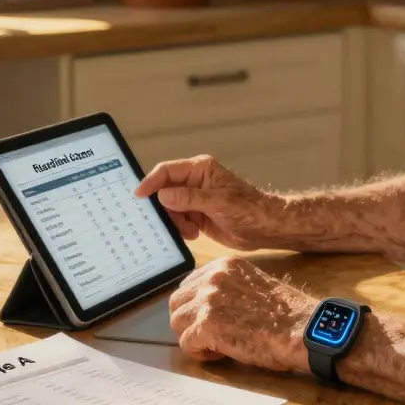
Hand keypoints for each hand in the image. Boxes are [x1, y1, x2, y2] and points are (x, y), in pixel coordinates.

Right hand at [134, 155, 279, 250]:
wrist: (265, 229)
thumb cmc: (247, 209)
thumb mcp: (217, 202)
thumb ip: (189, 198)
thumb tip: (162, 195)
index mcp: (200, 170)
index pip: (168, 171)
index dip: (151, 182)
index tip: (138, 196)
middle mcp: (195, 182)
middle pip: (165, 191)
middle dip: (164, 207)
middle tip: (166, 222)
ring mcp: (195, 200)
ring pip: (170, 209)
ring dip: (175, 221)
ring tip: (190, 229)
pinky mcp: (197, 216)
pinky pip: (178, 221)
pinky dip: (181, 229)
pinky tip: (194, 234)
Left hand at [169, 256, 315, 370]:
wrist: (302, 329)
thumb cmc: (287, 314)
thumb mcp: (254, 285)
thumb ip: (228, 288)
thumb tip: (207, 305)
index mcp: (225, 265)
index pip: (189, 283)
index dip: (196, 306)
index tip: (211, 319)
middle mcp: (213, 277)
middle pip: (177, 302)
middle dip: (188, 321)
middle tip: (209, 335)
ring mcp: (208, 300)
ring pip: (177, 322)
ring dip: (192, 336)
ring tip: (216, 345)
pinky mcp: (207, 325)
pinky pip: (185, 343)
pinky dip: (199, 353)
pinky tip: (219, 354)